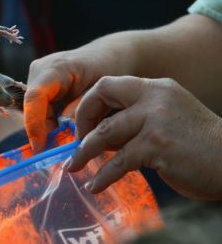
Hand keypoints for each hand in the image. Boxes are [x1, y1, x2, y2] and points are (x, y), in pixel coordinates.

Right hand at [24, 48, 115, 151]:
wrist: (109, 56)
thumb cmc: (109, 68)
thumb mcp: (101, 90)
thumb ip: (81, 108)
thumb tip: (63, 127)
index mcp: (55, 68)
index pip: (35, 97)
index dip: (34, 124)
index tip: (39, 147)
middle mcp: (40, 71)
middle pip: (33, 108)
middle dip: (43, 131)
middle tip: (59, 152)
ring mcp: (38, 78)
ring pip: (35, 113)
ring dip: (48, 129)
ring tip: (66, 142)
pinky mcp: (40, 87)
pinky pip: (40, 111)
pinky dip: (51, 123)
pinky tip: (65, 131)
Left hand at [67, 76, 221, 199]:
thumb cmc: (196, 144)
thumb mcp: (165, 118)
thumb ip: (135, 120)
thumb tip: (100, 137)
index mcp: (154, 88)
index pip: (108, 84)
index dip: (89, 104)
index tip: (82, 126)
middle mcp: (154, 96)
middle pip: (102, 96)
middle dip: (81, 122)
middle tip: (74, 144)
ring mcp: (155, 119)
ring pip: (105, 132)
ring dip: (84, 153)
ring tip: (73, 167)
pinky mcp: (157, 144)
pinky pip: (118, 161)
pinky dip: (102, 176)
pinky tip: (95, 186)